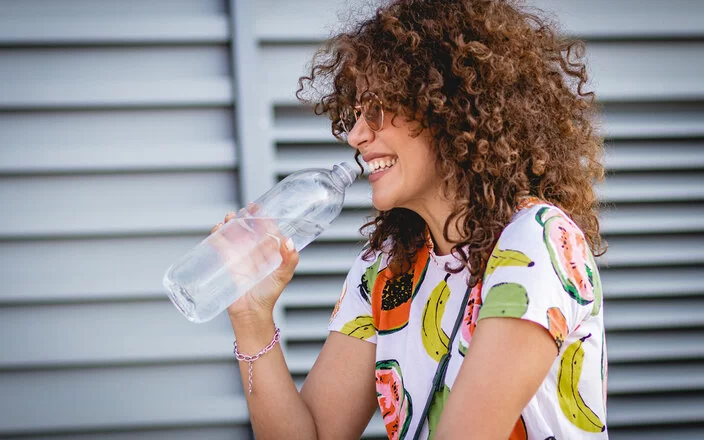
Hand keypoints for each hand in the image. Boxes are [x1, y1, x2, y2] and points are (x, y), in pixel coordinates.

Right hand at [209, 206, 298, 321]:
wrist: (251, 313)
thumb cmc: (269, 295)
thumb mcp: (283, 276)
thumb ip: (289, 260)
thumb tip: (289, 241)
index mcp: (269, 251)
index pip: (266, 229)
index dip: (262, 217)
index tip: (257, 207)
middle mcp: (254, 251)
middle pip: (248, 228)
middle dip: (243, 218)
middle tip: (241, 211)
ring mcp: (240, 256)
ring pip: (233, 235)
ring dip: (230, 224)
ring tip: (229, 218)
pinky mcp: (227, 263)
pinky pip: (221, 246)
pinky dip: (217, 236)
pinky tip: (217, 230)